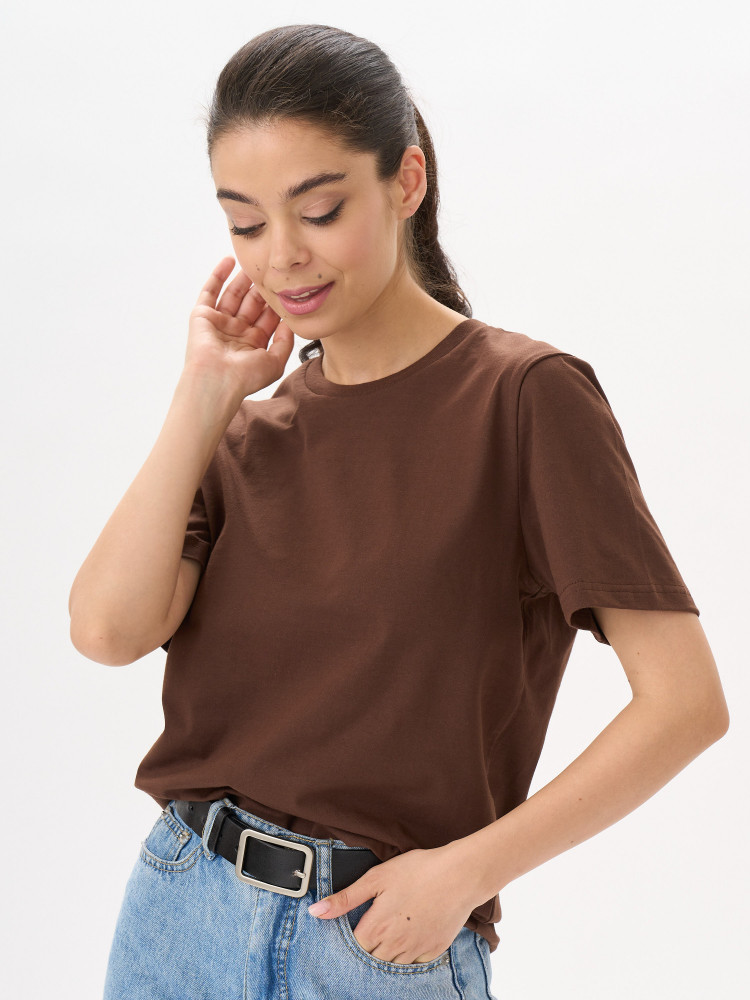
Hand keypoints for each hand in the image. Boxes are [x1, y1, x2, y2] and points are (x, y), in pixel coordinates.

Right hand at [184, 256, 294, 398]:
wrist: (217, 381)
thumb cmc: (244, 378)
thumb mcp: (275, 362)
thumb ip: (285, 342)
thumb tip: (290, 322)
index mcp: (252, 344)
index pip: (267, 318)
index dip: (276, 303)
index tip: (288, 287)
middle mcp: (236, 333)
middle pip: (251, 304)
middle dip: (262, 288)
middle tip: (273, 271)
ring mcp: (219, 323)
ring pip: (233, 295)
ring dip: (243, 279)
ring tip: (254, 263)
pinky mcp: (202, 316)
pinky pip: (210, 291)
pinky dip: (218, 275)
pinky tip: (229, 260)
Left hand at [307, 841, 481, 963]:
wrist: (460, 874)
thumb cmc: (418, 870)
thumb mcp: (376, 878)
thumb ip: (345, 898)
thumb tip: (316, 912)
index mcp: (376, 928)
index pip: (352, 949)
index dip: (349, 940)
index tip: (354, 927)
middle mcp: (394, 946)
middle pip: (370, 960)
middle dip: (367, 949)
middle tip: (373, 928)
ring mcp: (415, 952)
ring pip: (391, 966)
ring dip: (386, 954)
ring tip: (390, 931)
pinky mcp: (433, 951)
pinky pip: (413, 965)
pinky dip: (407, 956)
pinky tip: (408, 937)